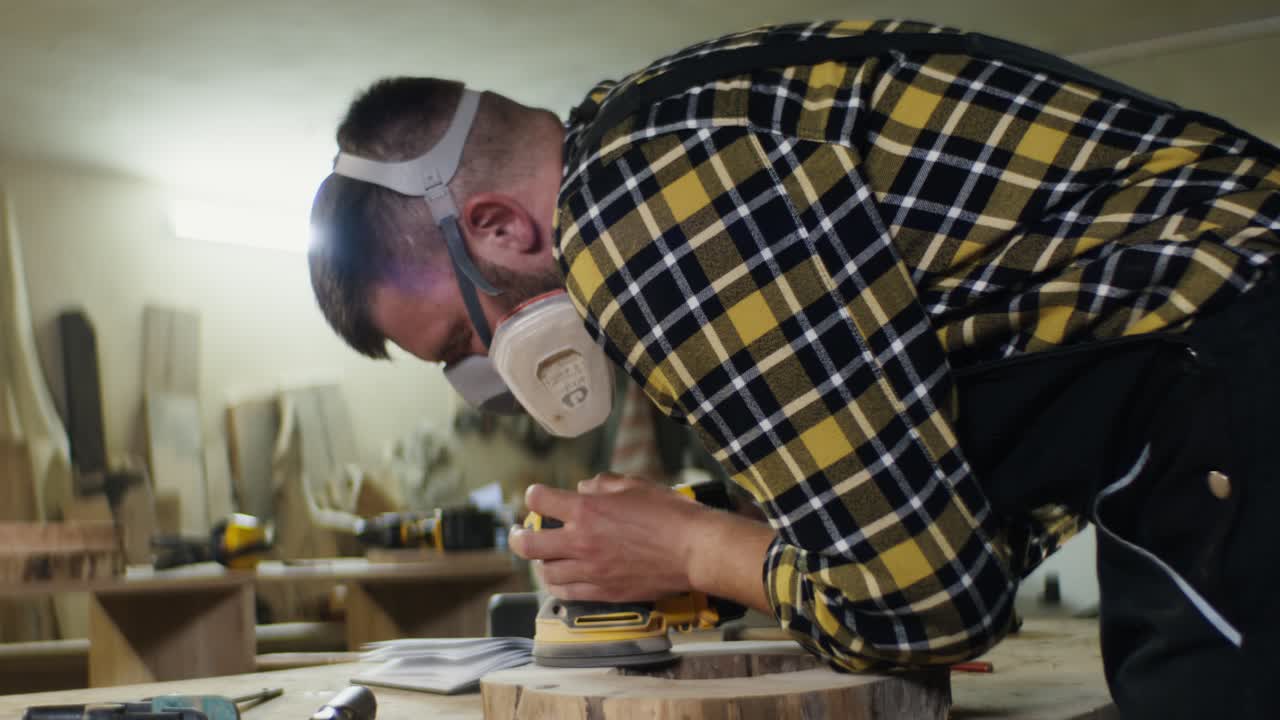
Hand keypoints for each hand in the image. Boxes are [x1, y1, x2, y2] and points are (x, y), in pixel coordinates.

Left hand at [508, 474, 703, 601]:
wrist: (693, 550)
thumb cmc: (669, 515)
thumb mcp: (634, 485)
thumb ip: (602, 485)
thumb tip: (584, 488)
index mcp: (586, 511)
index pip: (539, 500)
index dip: (535, 495)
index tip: (538, 497)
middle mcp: (581, 542)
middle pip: (528, 544)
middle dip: (518, 536)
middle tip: (519, 533)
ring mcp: (590, 570)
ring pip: (545, 572)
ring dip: (540, 562)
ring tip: (544, 557)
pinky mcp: (603, 592)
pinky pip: (566, 592)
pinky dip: (557, 584)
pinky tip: (561, 577)